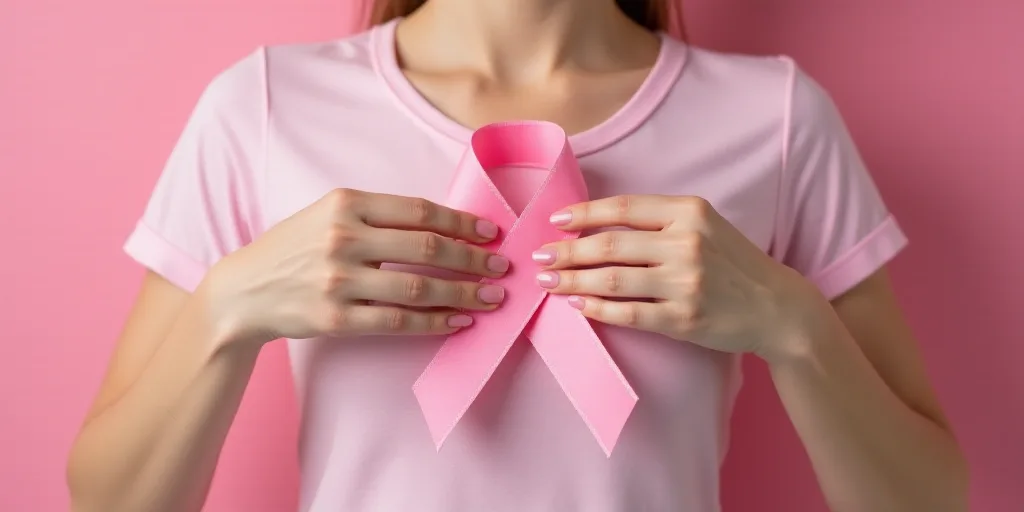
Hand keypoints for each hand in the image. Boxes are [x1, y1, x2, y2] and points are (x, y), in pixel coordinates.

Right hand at [206, 188, 509, 346]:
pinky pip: (398, 322)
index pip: (419, 210)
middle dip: (473, 259)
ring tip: (490, 297)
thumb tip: (443, 226)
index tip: (490, 232)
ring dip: (463, 293)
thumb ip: (376, 215)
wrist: (243, 290)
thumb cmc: (294, 248)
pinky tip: (458, 321)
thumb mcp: (327, 213)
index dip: (461, 222)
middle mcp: (343, 237)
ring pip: (418, 288)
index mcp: (346, 203)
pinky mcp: (335, 318)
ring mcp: (338, 280)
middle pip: (427, 248)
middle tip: (500, 267)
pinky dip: (434, 322)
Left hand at [532, 195, 822, 358]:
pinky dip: (597, 308)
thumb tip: (596, 225)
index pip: (622, 208)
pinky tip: (577, 304)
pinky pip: (628, 313)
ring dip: (572, 279)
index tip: (555, 221)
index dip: (583, 214)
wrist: (777, 308)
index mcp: (690, 212)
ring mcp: (685, 283)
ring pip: (612, 279)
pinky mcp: (683, 319)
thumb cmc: (734, 263)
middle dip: (566, 251)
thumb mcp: (706, 225)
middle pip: (609, 245)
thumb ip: (660, 220)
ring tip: (547, 281)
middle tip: (539, 256)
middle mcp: (687, 244)